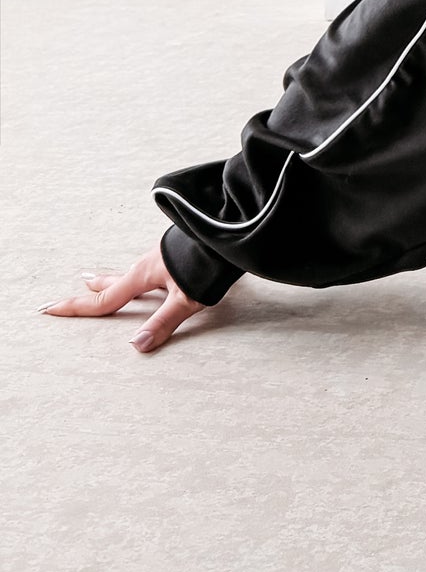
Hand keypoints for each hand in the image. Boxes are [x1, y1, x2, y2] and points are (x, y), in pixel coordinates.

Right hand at [41, 243, 210, 353]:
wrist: (231, 225)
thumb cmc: (210, 261)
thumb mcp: (187, 297)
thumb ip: (163, 322)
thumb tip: (136, 346)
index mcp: (143, 275)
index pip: (104, 300)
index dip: (76, 308)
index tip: (49, 309)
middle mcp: (148, 264)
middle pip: (114, 281)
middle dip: (95, 287)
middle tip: (77, 286)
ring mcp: (162, 256)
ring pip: (132, 272)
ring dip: (116, 278)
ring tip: (104, 280)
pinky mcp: (176, 252)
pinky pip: (150, 267)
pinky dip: (139, 274)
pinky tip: (150, 273)